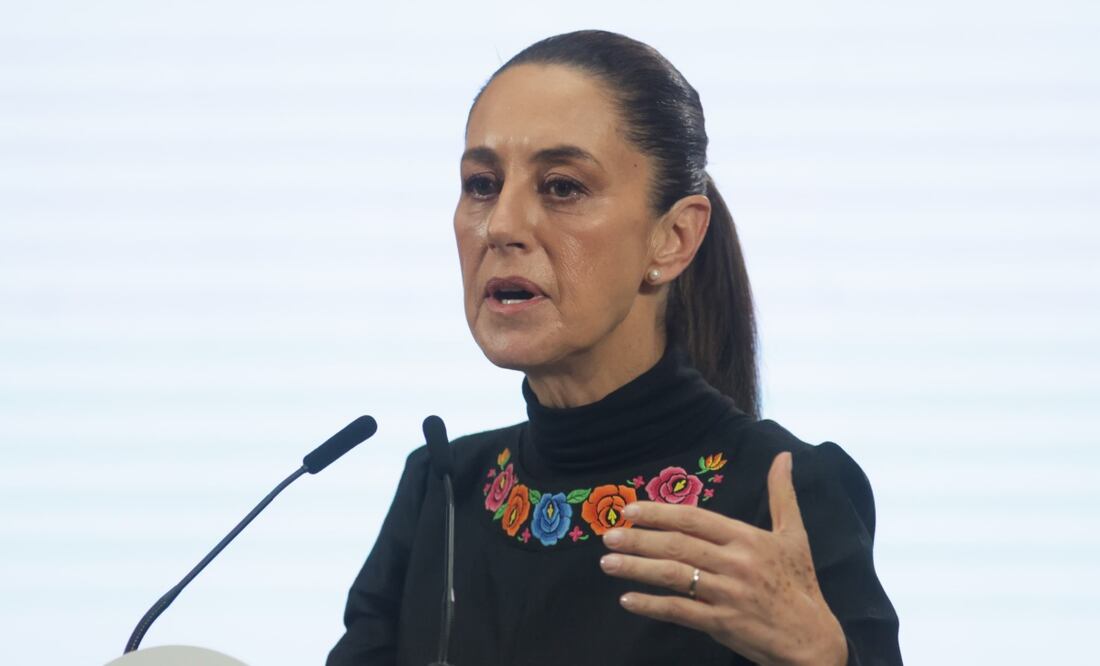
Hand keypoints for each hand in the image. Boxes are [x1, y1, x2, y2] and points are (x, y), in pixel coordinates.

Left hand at [599, 452, 847, 665]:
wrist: (812, 639)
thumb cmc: (800, 583)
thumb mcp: (795, 535)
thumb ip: (782, 495)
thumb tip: (784, 456)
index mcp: (747, 539)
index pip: (695, 519)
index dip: (660, 513)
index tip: (631, 510)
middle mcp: (736, 563)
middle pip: (678, 545)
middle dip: (639, 540)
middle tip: (609, 537)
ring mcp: (727, 595)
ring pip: (674, 576)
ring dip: (636, 569)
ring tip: (608, 564)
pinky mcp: (722, 624)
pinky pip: (680, 611)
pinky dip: (651, 605)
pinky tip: (628, 600)